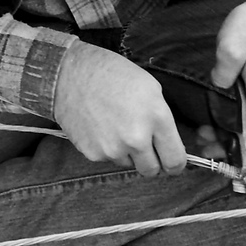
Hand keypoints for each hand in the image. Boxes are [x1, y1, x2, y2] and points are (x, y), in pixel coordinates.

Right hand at [54, 43, 185, 176]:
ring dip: (128, 152)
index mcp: (157, 119)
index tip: (172, 161)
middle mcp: (137, 139)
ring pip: (129, 164)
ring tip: (117, 125)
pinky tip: (102, 127)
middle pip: (152, 170)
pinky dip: (108, 148)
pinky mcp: (93, 154)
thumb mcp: (151, 88)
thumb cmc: (112, 74)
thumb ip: (162, 120)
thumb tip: (167, 143)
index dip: (176, 164)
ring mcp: (113, 149)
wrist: (70, 75)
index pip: (175, 161)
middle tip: (145, 145)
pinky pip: (109, 159)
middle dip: (152, 161)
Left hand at [210, 0, 245, 147]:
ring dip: (232, 131)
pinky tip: (220, 112)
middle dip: (227, 143)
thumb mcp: (232, 45)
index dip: (227, 147)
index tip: (206, 146)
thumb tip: (219, 86)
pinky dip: (238, 119)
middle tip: (201, 139)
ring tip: (207, 128)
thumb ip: (223, 72)